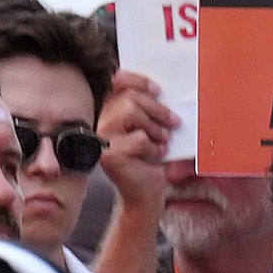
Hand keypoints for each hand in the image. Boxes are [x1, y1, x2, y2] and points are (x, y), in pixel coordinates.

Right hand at [97, 71, 180, 207]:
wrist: (145, 192)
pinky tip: (154, 155)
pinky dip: (153, 147)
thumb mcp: (149, 128)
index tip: (158, 90)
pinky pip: (139, 139)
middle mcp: (100, 123)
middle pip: (130, 98)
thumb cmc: (148, 159)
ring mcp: (101, 140)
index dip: (138, 81)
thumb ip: (148, 109)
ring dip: (155, 129)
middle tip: (173, 122)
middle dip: (157, 109)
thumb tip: (162, 91)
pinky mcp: (109, 155)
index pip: (117, 83)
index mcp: (109, 112)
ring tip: (162, 140)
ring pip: (132, 113)